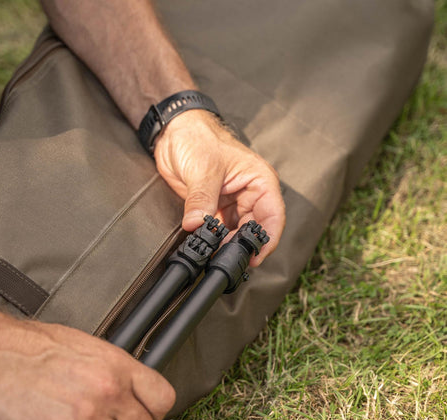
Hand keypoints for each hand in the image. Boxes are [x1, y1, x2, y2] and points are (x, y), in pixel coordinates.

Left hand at [154, 109, 285, 266]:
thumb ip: (202, 200)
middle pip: (255, 230)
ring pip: (237, 233)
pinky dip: (214, 240)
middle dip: (242, 246)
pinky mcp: (216, 208)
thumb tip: (198, 226)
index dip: (266, 240)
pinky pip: (220, 230)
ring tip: (214, 253)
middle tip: (225, 258)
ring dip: (227, 245)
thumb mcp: (203, 169)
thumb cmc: (198, 138)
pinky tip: (207, 246)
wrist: (175, 132)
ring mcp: (233, 203)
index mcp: (259, 181)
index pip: (272, 217)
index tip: (254, 257)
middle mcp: (250, 194)